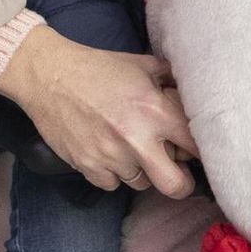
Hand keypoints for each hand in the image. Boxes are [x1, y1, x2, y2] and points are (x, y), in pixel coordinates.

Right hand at [0, 27, 198, 196]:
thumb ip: (171, 81)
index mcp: (156, 112)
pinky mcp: (88, 167)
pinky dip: (113, 174)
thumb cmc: (98, 68)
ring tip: (132, 149)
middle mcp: (137, 139)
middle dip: (180, 182)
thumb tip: (194, 92)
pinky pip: (113, 185)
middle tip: (174, 170)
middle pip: (175, 185)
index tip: (197, 153)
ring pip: (142, 184)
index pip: (196, 147)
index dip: (201, 152)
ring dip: (142, 171)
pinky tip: (108, 153)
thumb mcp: (142, 65)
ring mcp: (111, 157)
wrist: (49, 75)